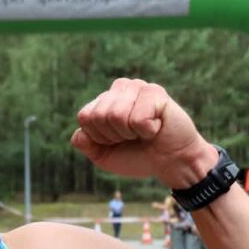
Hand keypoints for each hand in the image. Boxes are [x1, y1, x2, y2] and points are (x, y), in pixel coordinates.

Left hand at [70, 79, 217, 187]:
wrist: (170, 162)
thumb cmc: (137, 156)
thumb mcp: (104, 156)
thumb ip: (87, 145)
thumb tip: (78, 134)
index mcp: (104, 101)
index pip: (85, 116)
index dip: (99, 137)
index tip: (116, 141)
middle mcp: (120, 89)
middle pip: (99, 116)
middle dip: (114, 136)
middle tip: (132, 137)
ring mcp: (138, 86)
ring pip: (116, 115)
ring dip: (130, 133)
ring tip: (143, 131)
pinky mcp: (155, 92)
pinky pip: (137, 118)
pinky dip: (147, 131)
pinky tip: (156, 127)